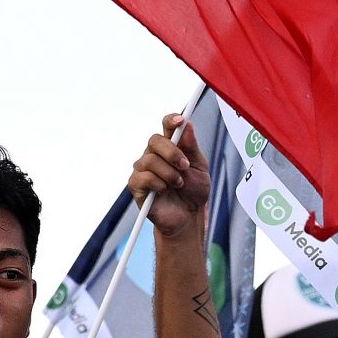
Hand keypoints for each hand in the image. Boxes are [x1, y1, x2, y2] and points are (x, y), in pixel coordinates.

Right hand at [127, 115, 210, 237]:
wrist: (188, 216)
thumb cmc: (193, 191)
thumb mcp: (200, 168)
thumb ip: (192, 147)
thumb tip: (187, 125)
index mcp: (171, 147)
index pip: (167, 126)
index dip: (171, 120)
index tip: (180, 120)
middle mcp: (154, 155)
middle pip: (154, 140)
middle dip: (172, 153)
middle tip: (185, 166)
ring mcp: (143, 169)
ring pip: (149, 160)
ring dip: (169, 173)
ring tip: (178, 184)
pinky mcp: (136, 185)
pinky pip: (143, 177)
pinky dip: (158, 184)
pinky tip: (164, 190)